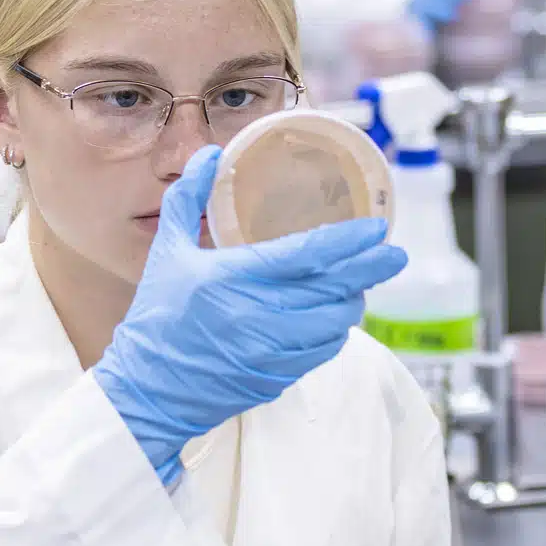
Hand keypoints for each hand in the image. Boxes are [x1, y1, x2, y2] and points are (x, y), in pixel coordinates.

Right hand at [93, 146, 407, 481]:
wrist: (149, 390)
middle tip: (396, 253)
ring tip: (363, 282)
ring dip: (354, 300)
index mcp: (232, 279)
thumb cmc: (157, 318)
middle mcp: (258, 316)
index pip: (306, 256)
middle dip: (372, 269)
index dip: (348, 241)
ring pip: (336, 322)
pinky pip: (324, 351)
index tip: (375, 228)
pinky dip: (337, 330)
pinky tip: (338, 314)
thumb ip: (189, 198)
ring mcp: (272, 352)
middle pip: (334, 288)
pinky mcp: (278, 377)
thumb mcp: (167, 252)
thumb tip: (210, 155)